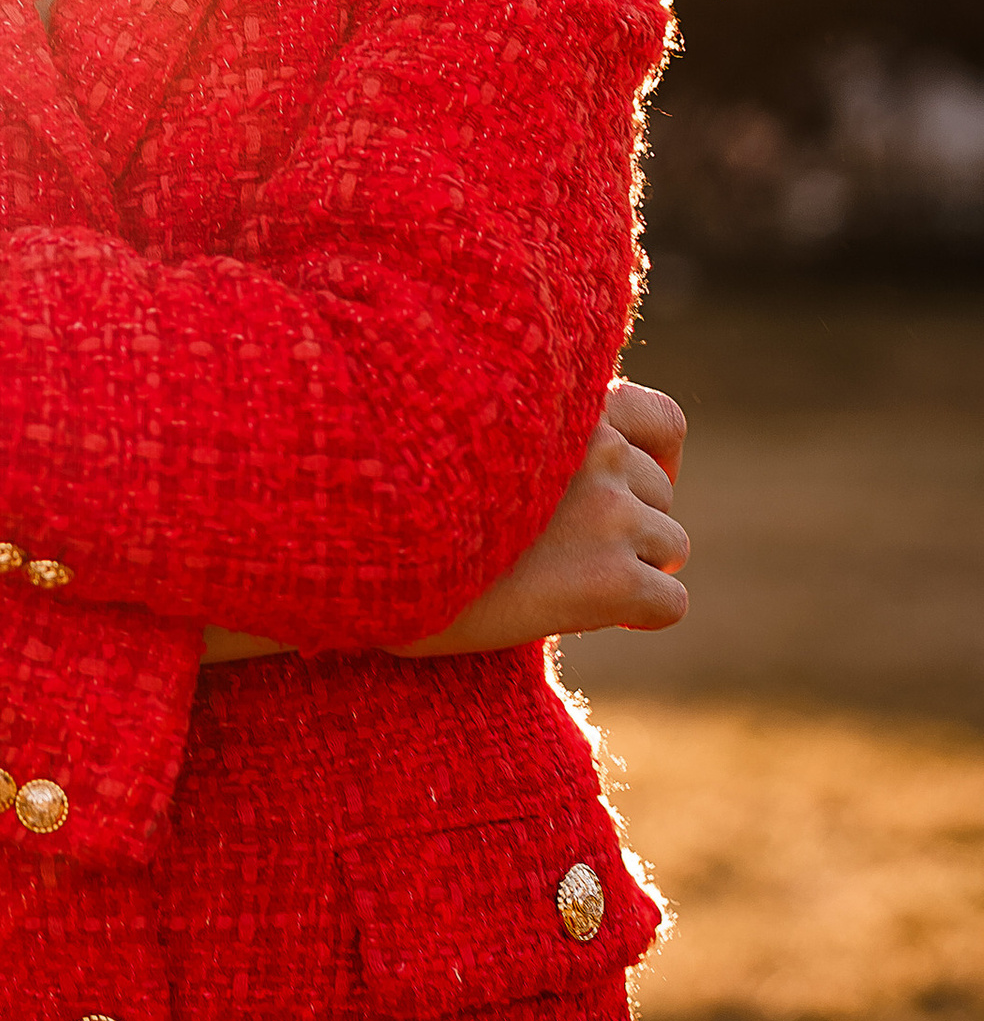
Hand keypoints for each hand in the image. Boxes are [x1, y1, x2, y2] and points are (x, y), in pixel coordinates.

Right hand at [198, 379, 689, 663]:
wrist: (350, 550)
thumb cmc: (375, 492)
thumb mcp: (443, 426)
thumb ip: (510, 427)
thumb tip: (539, 461)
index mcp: (558, 400)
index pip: (661, 418)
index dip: (652, 459)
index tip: (619, 489)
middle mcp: (594, 447)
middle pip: (660, 492)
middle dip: (628, 525)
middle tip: (567, 554)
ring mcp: (607, 511)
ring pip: (670, 545)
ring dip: (633, 567)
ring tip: (566, 584)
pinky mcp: (609, 578)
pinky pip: (670, 603)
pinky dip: (642, 615)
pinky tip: (596, 620)